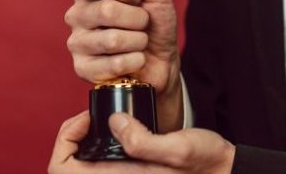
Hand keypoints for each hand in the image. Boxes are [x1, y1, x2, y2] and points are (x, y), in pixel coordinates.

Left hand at [48, 111, 234, 173]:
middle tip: (89, 117)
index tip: (87, 119)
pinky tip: (114, 126)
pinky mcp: (127, 172)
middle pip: (66, 166)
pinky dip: (94, 143)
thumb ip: (143, 140)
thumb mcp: (177, 149)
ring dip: (80, 141)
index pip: (63, 169)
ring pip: (80, 164)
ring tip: (98, 120)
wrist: (221, 171)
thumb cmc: (203, 164)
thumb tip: (114, 122)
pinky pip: (95, 161)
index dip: (66, 141)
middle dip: (69, 138)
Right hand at [64, 0, 181, 130]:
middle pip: (106, 11)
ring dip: (139, 41)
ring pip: (112, 40)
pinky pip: (115, 64)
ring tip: (139, 42)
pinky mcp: (83, 69)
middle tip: (143, 23)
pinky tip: (135, 60)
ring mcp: (77, 43)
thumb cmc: (154, 23)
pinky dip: (136, 61)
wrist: (162, 60)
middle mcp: (77, 15)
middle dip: (138, 18)